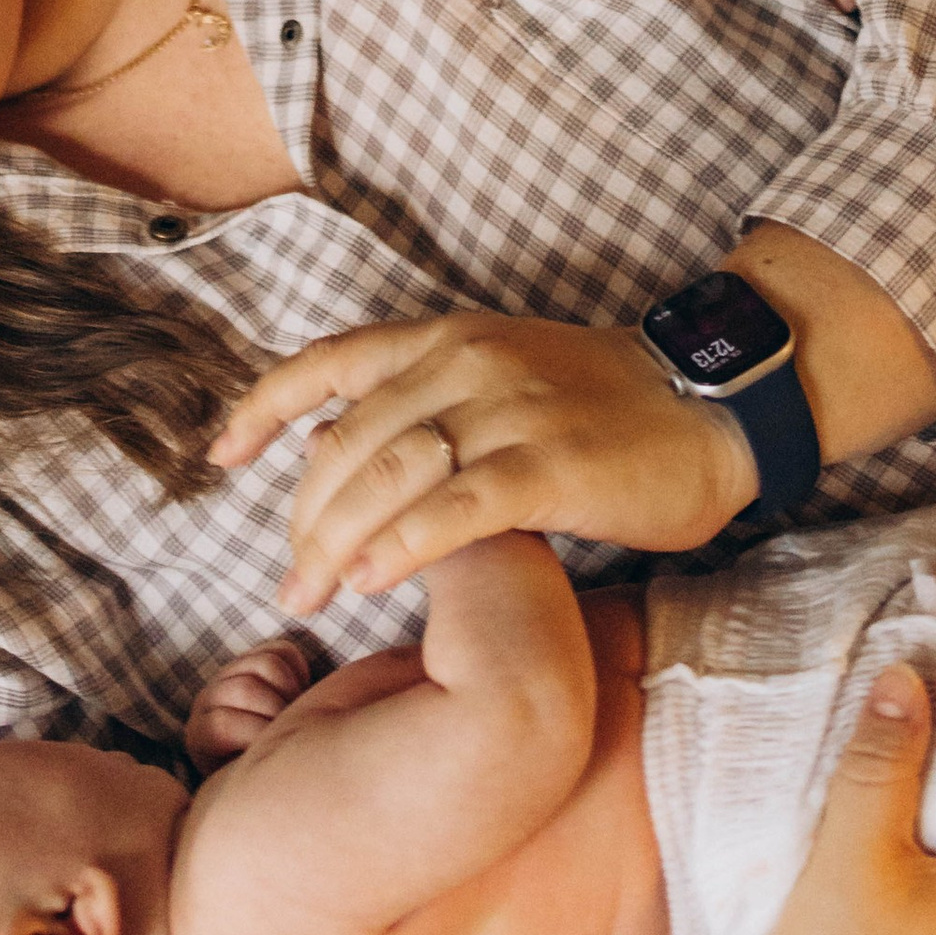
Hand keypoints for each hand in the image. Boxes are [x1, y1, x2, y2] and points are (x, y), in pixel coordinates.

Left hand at [184, 634, 315, 770]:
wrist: (264, 763)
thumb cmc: (256, 779)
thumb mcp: (245, 783)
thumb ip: (251, 774)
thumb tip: (270, 774)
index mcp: (200, 734)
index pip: (222, 724)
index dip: (257, 734)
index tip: (278, 750)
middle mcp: (209, 699)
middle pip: (246, 689)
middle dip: (278, 709)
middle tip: (294, 729)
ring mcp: (230, 673)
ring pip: (266, 665)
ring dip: (291, 690)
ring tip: (298, 712)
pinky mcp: (255, 656)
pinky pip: (282, 651)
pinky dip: (299, 670)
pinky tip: (299, 693)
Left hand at [209, 313, 755, 615]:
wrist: (712, 404)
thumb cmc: (606, 404)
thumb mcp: (504, 375)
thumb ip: (428, 403)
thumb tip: (343, 451)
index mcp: (448, 338)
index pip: (328, 362)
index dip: (264, 406)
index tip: (223, 454)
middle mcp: (467, 362)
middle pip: (347, 440)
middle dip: (303, 517)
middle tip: (288, 581)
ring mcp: (509, 410)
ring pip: (388, 476)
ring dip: (336, 543)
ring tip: (313, 596)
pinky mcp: (550, 465)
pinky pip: (454, 509)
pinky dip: (402, 546)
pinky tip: (373, 582)